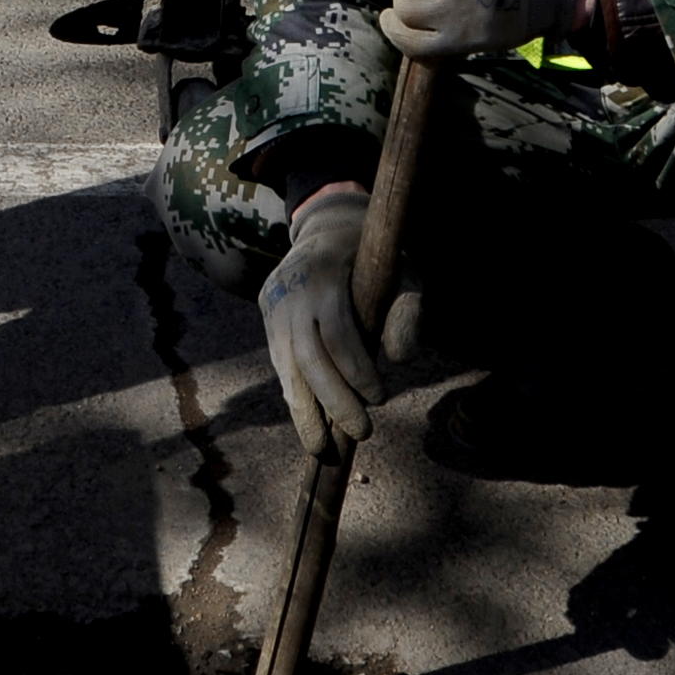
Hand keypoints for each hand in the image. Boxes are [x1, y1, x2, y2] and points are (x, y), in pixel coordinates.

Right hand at [261, 184, 384, 459]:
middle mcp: (290, 290)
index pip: (337, 334)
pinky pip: (279, 362)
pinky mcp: (266, 316)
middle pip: (306, 357)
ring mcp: (272, 304)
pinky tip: (313, 423)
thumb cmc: (375, 258)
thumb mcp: (405, 273)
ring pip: (284, 366)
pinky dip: (296, 395)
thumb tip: (401, 361)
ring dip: (304, 411)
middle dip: (332, 402)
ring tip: (322, 448)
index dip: (358, 371)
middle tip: (362, 433)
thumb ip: (408, 312)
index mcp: (323, 274)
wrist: (327, 226)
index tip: (382, 398)